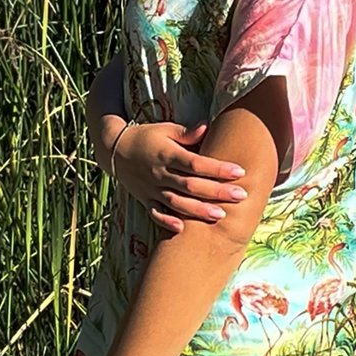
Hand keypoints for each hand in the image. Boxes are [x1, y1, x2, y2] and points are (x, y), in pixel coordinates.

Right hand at [109, 119, 248, 233]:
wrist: (114, 150)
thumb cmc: (146, 137)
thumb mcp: (165, 129)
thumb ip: (186, 132)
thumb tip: (207, 127)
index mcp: (167, 154)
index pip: (196, 163)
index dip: (218, 168)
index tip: (239, 171)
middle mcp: (160, 173)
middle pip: (191, 185)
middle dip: (217, 191)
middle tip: (241, 195)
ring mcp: (152, 188)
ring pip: (176, 202)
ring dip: (198, 210)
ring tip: (220, 215)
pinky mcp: (145, 200)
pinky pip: (156, 213)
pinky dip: (167, 221)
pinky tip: (183, 229)